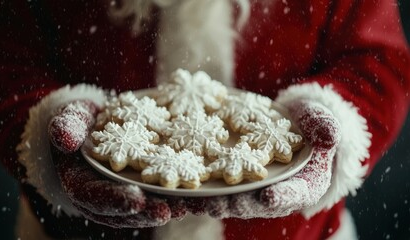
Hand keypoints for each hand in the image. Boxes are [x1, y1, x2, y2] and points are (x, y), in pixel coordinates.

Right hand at [48, 100, 179, 227]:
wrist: (95, 126)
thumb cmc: (82, 122)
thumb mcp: (70, 119)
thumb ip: (65, 126)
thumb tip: (63, 138)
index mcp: (82, 182)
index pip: (96, 196)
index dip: (116, 200)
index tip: (136, 199)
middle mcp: (104, 194)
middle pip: (125, 210)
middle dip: (147, 211)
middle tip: (169, 210)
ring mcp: (124, 192)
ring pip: (144, 207)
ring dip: (165, 207)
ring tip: (187, 206)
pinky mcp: (142, 186)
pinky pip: (157, 194)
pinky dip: (173, 195)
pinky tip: (193, 193)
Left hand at [205, 100, 341, 218]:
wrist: (288, 128)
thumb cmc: (307, 128)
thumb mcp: (321, 123)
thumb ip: (325, 128)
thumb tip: (330, 134)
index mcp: (302, 185)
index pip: (294, 194)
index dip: (282, 197)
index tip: (269, 196)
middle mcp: (274, 194)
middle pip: (255, 204)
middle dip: (238, 204)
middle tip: (223, 202)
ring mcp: (251, 191)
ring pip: (231, 203)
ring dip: (213, 204)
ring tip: (196, 201)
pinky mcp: (232, 183)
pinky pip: (215, 192)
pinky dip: (199, 194)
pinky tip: (181, 192)